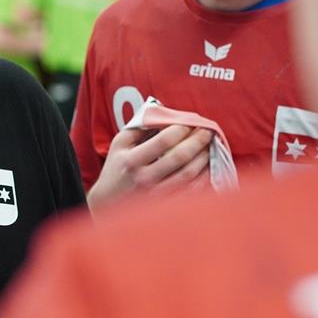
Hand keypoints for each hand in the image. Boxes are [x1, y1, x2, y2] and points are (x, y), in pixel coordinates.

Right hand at [87, 125, 212, 211]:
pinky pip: (192, 191)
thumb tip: (164, 112)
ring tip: (209, 146)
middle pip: (179, 157)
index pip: (163, 141)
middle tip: (208, 130)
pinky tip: (207, 166)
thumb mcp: (120, 144)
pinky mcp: (165, 204)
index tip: (190, 121)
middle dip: (197, 140)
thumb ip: (140, 127)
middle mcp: (145, 179)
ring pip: (189, 174)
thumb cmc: (116, 169)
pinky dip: (203, 177)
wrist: (107, 203)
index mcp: (132, 161)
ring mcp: (156, 194)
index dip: (181, 128)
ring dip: (204, 157)